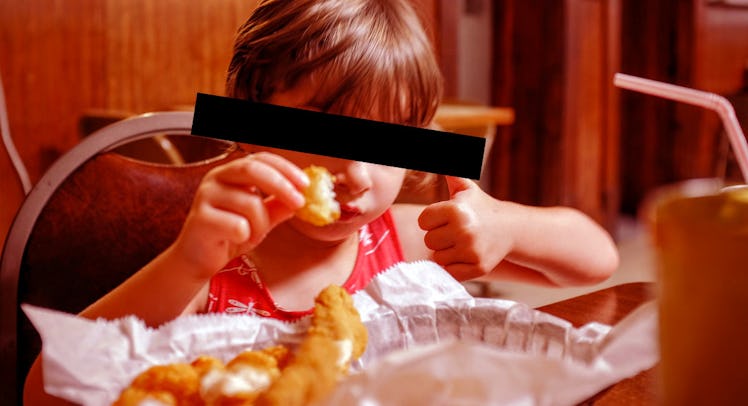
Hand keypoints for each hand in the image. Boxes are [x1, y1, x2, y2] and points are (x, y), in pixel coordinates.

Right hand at [171, 152, 308, 278]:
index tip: (305, 185)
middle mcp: (216, 178)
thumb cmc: (229, 234)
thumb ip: (278, 206)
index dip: (285, 169)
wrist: (198, 260)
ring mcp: (205, 196)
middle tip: (299, 203)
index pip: (260, 159)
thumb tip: (303, 196)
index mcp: (231, 173)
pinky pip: (237, 225)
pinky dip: (245, 235)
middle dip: (281, 185)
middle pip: (252, 169)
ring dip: (261, 224)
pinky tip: (234, 240)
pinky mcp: (200, 219)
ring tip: (253, 235)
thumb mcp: (260, 219)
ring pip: (250, 203)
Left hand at [418, 176, 511, 279]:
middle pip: (429, 241)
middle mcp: (464, 230)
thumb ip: (447, 170)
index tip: (448, 217)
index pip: (423, 221)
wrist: (510, 229)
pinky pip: (450, 272)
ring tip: (462, 243)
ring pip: (438, 258)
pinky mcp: (478, 268)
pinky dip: (455, 267)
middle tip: (457, 231)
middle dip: (440, 236)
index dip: (433, 219)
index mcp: (456, 209)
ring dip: (447, 252)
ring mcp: (472, 250)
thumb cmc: (480, 207)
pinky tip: (466, 255)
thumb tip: (434, 143)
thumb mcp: (464, 187)